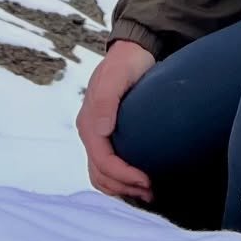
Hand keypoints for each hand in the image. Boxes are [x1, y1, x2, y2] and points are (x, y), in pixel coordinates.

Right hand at [76, 39, 155, 201]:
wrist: (132, 49)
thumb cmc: (126, 61)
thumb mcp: (117, 74)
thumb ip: (106, 99)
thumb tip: (101, 130)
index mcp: (89, 123)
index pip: (103, 161)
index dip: (123, 176)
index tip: (147, 180)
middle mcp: (90, 132)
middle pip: (101, 174)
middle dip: (124, 187)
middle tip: (151, 191)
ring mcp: (97, 134)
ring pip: (101, 174)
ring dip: (121, 188)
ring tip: (146, 191)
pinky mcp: (107, 134)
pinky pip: (107, 165)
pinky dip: (119, 179)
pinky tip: (137, 180)